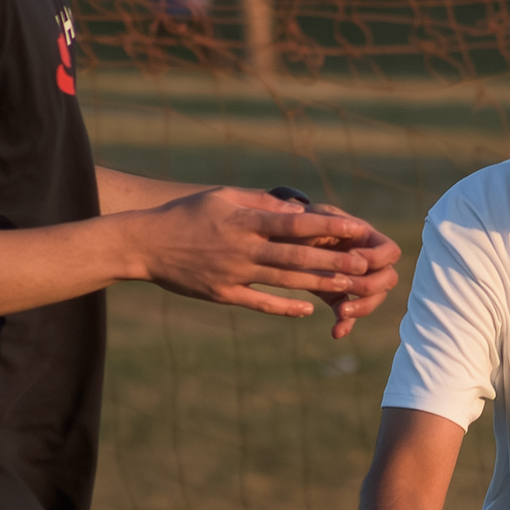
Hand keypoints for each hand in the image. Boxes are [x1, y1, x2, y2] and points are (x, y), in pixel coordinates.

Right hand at [129, 188, 400, 324]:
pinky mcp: (223, 294)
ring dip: (317, 285)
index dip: (327, 226)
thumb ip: (259, 203)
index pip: (295, 223)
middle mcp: (242, 248)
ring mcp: (233, 273)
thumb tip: (294, 207)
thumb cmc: (186, 215)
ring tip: (347, 288)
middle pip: (296, 255)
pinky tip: (307, 311)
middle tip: (365, 265)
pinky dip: (284, 308)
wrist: (145, 244)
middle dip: (333, 261)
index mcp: (244, 221)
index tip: (355, 227)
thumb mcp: (222, 198)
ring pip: (284, 281)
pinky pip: (259, 303)